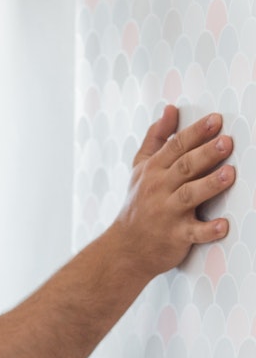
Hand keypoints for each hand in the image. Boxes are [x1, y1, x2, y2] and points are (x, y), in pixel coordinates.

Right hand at [104, 105, 232, 279]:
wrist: (126, 247)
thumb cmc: (139, 204)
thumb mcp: (141, 168)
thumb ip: (157, 138)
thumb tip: (170, 110)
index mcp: (153, 171)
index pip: (175, 147)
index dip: (195, 132)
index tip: (216, 120)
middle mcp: (159, 189)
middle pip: (184, 167)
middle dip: (205, 154)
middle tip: (226, 141)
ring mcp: (167, 213)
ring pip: (190, 196)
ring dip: (210, 185)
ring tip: (230, 174)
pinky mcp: (175, 236)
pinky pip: (193, 233)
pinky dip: (207, 230)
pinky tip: (223, 225)